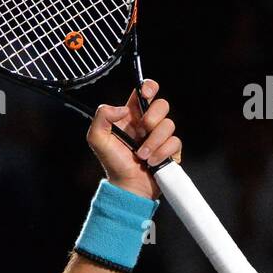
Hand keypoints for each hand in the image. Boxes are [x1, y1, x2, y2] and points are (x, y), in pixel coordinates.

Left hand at [86, 79, 180, 199]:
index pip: (145, 91)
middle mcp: (148, 123)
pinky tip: (151, 162)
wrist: (127, 186)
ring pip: (169, 125)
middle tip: (141, 132)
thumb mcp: (97, 138)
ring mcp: (161, 136)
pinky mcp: (171, 149)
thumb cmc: (113, 162)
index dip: (149, 87)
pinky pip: (175, 142)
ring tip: (141, 155)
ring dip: (153, 142)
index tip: (145, 94)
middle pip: (162, 105)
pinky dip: (161, 153)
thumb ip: (102, 116)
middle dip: (152, 118)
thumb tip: (122, 109)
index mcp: (132, 115)